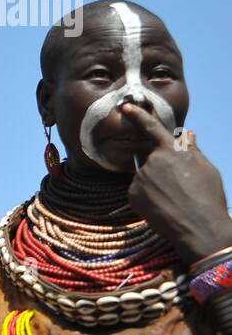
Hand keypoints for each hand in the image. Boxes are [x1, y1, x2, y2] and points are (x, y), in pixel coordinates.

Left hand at [122, 104, 231, 266]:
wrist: (198, 227)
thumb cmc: (207, 197)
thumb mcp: (205, 169)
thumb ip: (191, 149)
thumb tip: (186, 133)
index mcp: (171, 151)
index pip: (152, 128)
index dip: (139, 116)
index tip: (126, 107)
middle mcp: (152, 162)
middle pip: (152, 160)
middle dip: (162, 170)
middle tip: (179, 186)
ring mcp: (140, 178)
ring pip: (146, 177)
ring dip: (156, 185)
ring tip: (175, 199)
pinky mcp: (133, 194)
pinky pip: (139, 191)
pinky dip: (148, 197)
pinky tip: (163, 206)